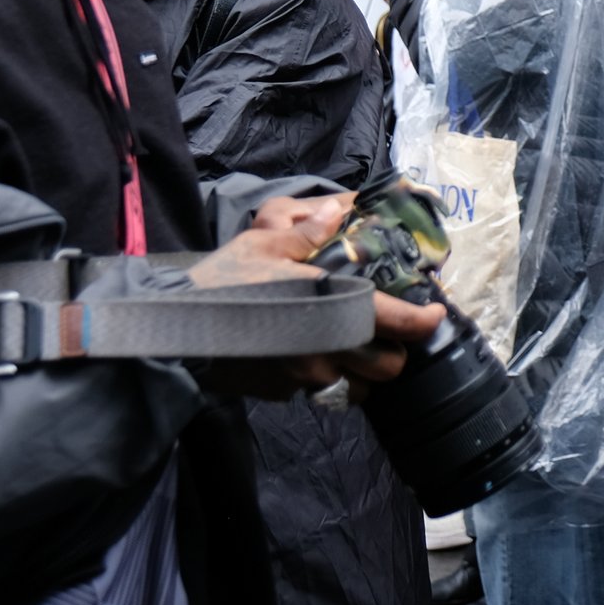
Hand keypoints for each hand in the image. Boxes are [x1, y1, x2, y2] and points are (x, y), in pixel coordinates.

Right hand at [192, 194, 444, 397]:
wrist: (170, 325)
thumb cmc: (222, 279)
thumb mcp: (265, 242)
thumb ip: (309, 231)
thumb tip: (341, 210)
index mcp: (333, 309)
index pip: (399, 324)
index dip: (424, 321)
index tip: (434, 313)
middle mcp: (325, 351)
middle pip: (388, 368)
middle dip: (394, 351)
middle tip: (387, 329)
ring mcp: (303, 379)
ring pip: (359, 389)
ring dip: (363, 372)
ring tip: (353, 346)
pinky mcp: (281, 394)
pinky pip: (321, 394)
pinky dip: (328, 379)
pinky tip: (314, 355)